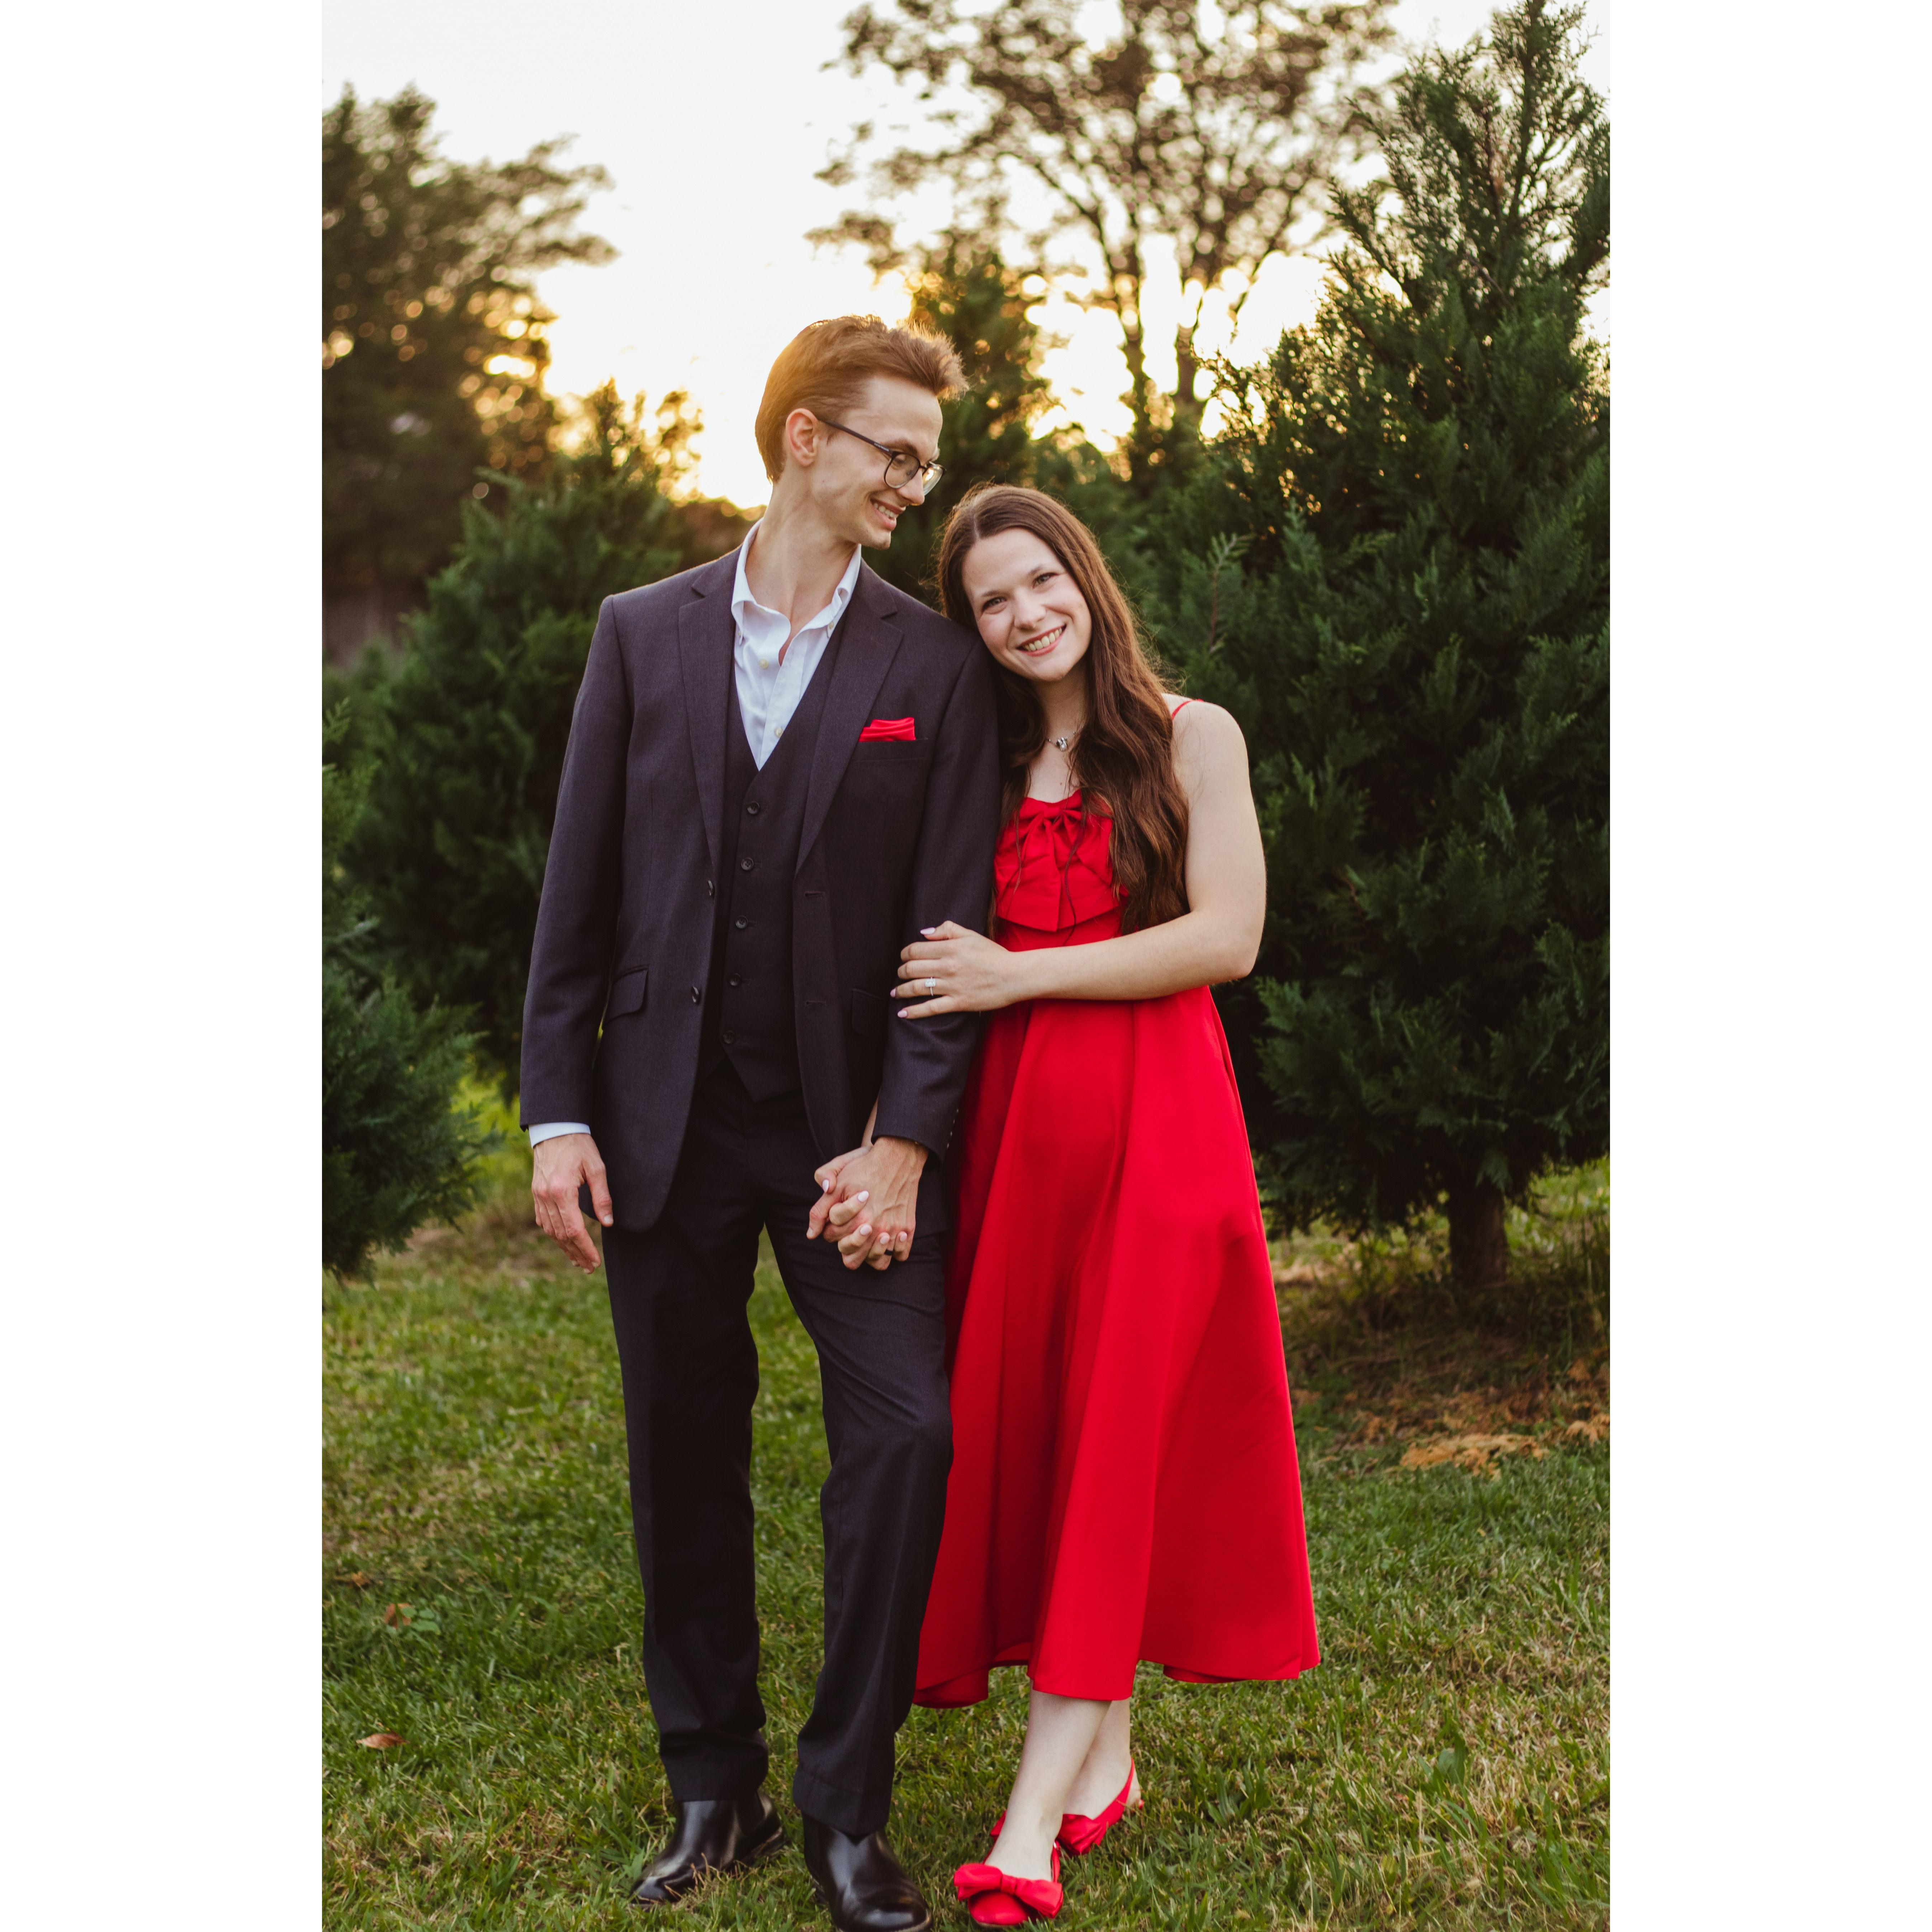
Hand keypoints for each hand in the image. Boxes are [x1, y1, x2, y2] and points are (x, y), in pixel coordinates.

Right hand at [531, 1132, 611, 1272]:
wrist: (554, 1128)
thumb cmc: (579, 1146)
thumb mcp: (596, 1168)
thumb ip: (602, 1197)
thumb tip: (607, 1223)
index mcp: (562, 1191)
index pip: (574, 1230)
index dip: (585, 1248)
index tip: (595, 1261)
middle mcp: (546, 1197)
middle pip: (561, 1235)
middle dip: (576, 1253)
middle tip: (589, 1267)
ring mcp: (538, 1196)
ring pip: (550, 1230)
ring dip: (564, 1248)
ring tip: (578, 1261)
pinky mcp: (536, 1193)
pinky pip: (543, 1220)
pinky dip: (553, 1234)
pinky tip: (563, 1241)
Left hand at [818, 1135, 927, 1269]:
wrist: (897, 1157)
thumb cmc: (863, 1167)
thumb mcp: (836, 1183)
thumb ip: (820, 1210)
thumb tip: (811, 1235)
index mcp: (854, 1219)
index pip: (831, 1238)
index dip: (830, 1226)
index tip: (839, 1213)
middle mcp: (874, 1229)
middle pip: (851, 1257)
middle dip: (846, 1243)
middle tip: (853, 1226)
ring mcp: (893, 1230)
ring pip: (877, 1262)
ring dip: (870, 1253)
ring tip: (870, 1235)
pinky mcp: (908, 1228)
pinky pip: (900, 1255)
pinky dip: (895, 1251)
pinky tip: (889, 1236)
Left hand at [893, 922, 1027, 1017]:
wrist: (1014, 976)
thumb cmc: (994, 955)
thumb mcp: (971, 935)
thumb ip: (947, 929)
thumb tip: (924, 933)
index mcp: (949, 948)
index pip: (915, 950)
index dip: (904, 953)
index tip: (904, 957)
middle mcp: (947, 967)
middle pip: (911, 969)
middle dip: (901, 971)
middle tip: (900, 974)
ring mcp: (951, 986)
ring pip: (917, 988)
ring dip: (901, 990)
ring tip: (895, 992)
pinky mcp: (958, 1003)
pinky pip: (930, 1008)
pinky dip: (914, 1012)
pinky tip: (902, 1013)